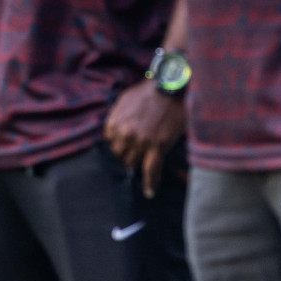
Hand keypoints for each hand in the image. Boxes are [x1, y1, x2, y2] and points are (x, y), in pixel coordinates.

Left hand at [104, 82, 185, 198]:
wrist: (170, 87)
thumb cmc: (148, 92)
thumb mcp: (125, 101)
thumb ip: (118, 118)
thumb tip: (115, 132)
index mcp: (114, 123)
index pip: (110, 143)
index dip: (118, 143)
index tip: (126, 142)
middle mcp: (124, 134)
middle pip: (120, 155)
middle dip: (127, 153)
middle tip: (137, 149)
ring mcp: (141, 142)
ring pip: (132, 163)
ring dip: (137, 162)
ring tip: (144, 160)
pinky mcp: (157, 147)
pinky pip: (151, 170)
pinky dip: (150, 183)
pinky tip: (149, 192)